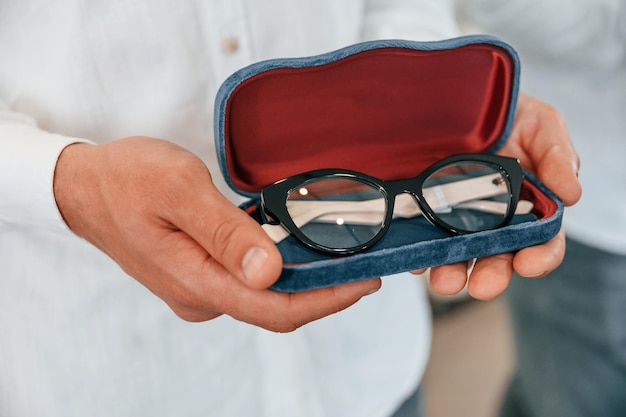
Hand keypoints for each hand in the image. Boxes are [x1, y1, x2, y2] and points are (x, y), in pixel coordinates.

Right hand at [53, 137, 379, 330]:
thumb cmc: (126, 180)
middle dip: (325, 293)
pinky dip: (281, 272)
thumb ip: (225, 233)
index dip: (327, 300)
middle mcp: (200, 296)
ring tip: (342, 258)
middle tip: (365, 266)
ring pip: (265, 298)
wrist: (84, 187)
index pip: (275, 308)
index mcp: (196, 280)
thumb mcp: (179, 190)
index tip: (365, 280)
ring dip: (305, 282)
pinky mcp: (198, 277)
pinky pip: (249, 284)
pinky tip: (300, 251)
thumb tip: (269, 273)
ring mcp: (199, 289)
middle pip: (276, 308)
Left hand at [425, 93, 581, 299]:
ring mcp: (457, 219)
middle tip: (481, 286)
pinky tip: (415, 257)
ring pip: (458, 255)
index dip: (540, 257)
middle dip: (492, 275)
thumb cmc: (508, 113)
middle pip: (498, 257)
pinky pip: (421, 239)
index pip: (542, 242)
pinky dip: (419, 251)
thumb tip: (572, 195)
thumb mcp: (540, 125)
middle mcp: (495, 220)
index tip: (528, 265)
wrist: (460, 97)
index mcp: (530, 207)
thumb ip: (558, 155)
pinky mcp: (424, 212)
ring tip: (443, 281)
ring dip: (453, 272)